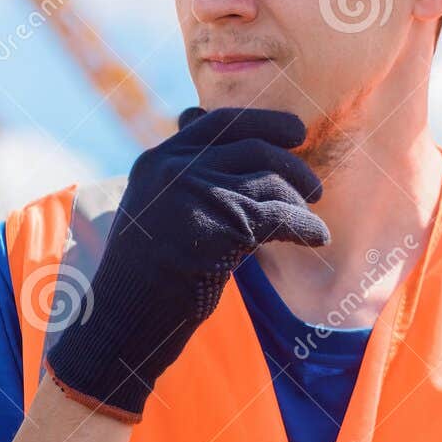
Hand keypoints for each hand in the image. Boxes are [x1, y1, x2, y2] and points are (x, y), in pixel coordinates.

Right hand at [45, 105, 329, 421]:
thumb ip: (182, 175)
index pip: (221, 122)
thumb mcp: (152, 208)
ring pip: (271, 182)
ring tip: (309, 217)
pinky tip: (317, 237)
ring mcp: (200, 194)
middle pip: (254, 148)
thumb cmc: (142, 272)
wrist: (125, 319)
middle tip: (313, 187)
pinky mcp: (225, 226)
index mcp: (157, 160)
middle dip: (292, 164)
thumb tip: (204, 130)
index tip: (295, 132)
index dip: (265, 123)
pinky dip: (306, 227)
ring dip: (300, 200)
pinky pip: (282, 216)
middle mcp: (176, 169)